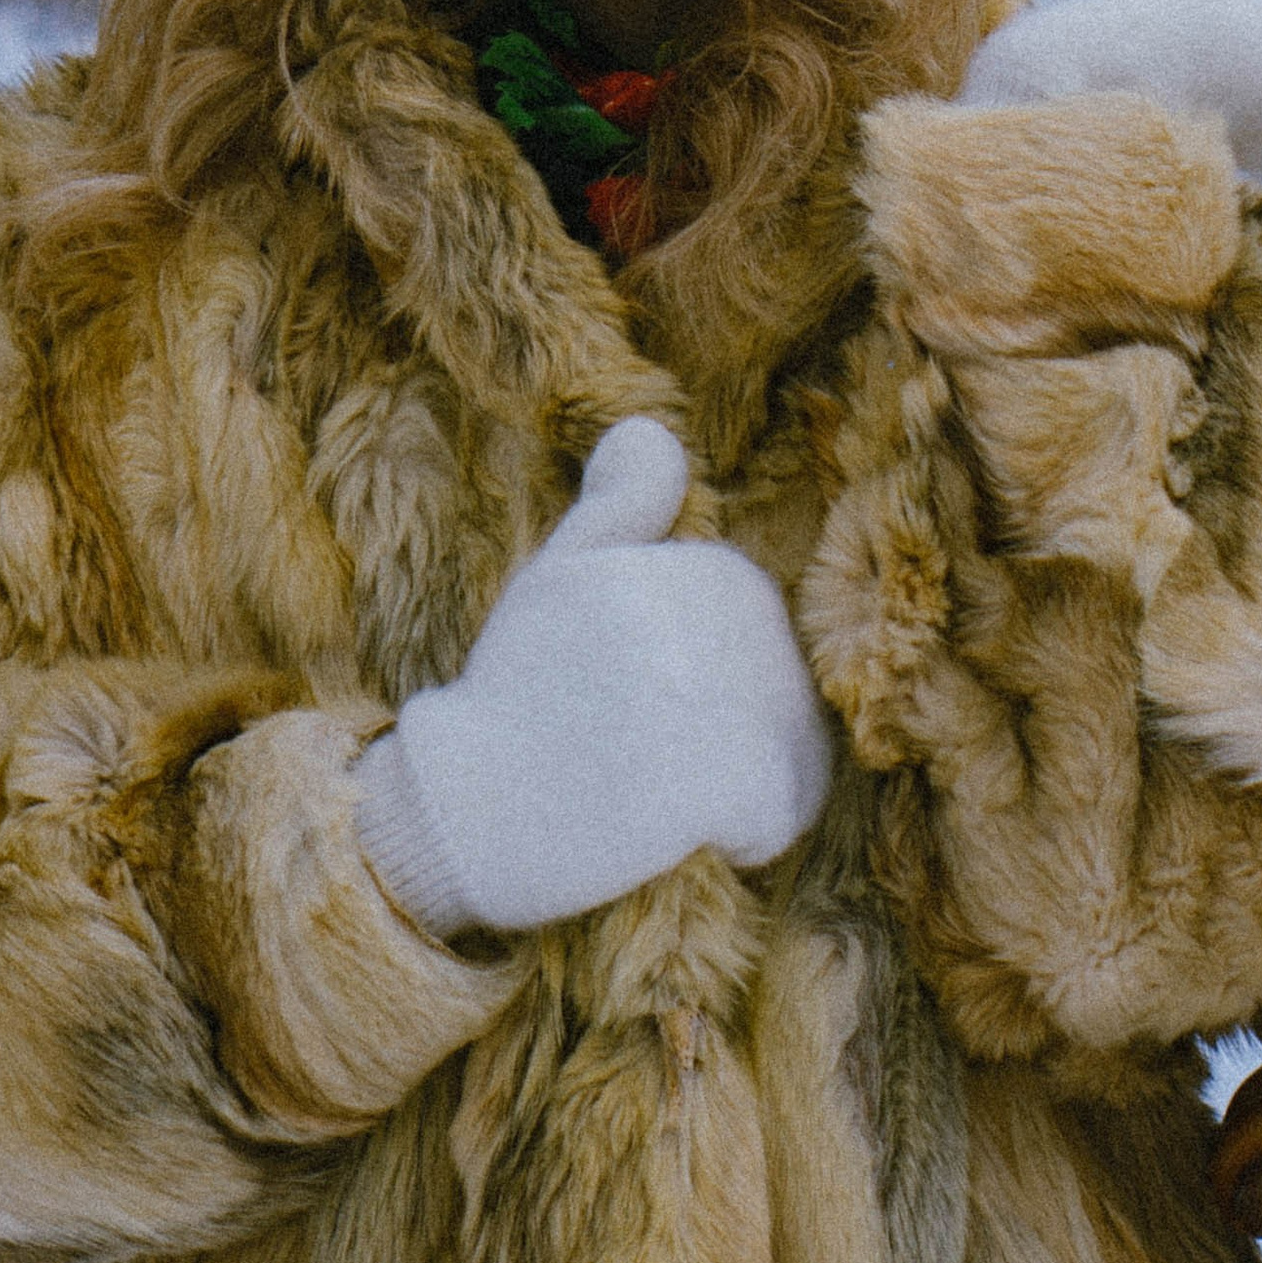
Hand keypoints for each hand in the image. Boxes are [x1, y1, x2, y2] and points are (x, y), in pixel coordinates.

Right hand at [353, 416, 833, 935]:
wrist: (472, 802)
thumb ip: (622, 506)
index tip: (622, 696)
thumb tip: (652, 427)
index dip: (695, 682)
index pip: (756, 644)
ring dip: (738, 788)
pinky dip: (743, 835)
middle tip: (632, 748)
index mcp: (712, 568)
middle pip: (781, 697)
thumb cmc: (519, 688)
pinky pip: (783, 815)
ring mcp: (741, 694)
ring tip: (653, 788)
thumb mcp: (563, 574)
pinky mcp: (742, 777)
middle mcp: (735, 619)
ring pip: (789, 756)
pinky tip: (675, 828)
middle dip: (726, 734)